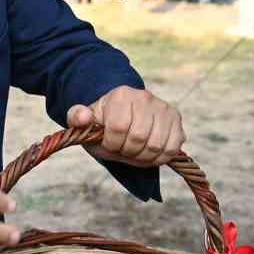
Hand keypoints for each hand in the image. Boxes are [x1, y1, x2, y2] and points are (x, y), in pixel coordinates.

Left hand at [67, 86, 185, 166]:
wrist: (124, 115)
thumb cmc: (103, 123)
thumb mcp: (85, 121)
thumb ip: (77, 118)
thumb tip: (82, 117)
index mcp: (121, 95)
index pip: (118, 127)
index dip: (112, 143)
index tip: (108, 143)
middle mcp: (145, 97)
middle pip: (139, 138)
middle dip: (127, 151)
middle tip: (122, 149)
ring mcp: (163, 108)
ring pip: (157, 145)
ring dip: (143, 157)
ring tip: (134, 151)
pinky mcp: (176, 120)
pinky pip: (171, 149)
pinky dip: (159, 158)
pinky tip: (148, 152)